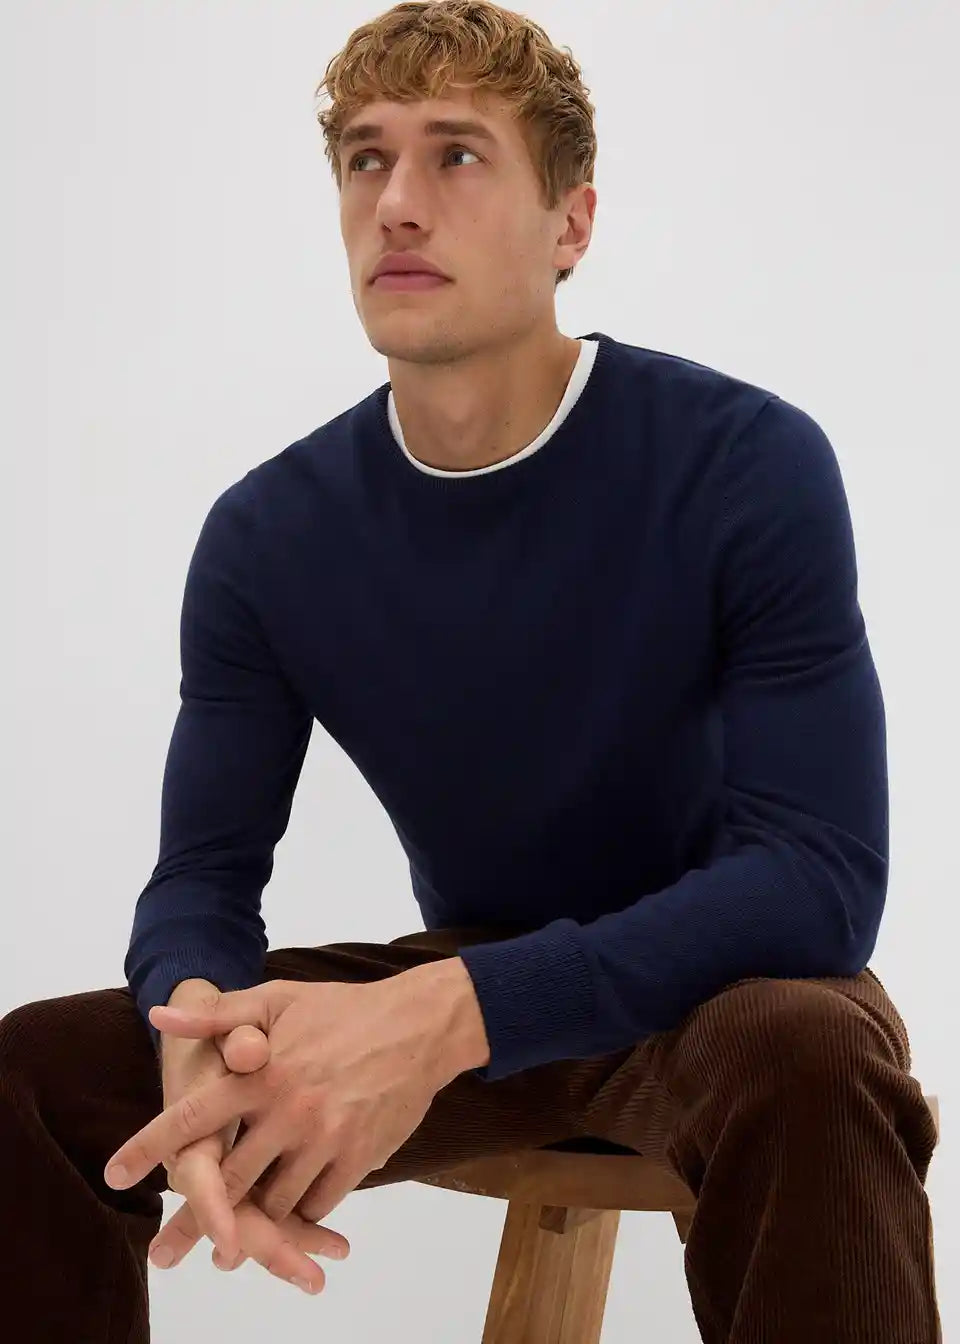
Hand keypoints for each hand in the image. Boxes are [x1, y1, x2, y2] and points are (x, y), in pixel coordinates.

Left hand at [106, 970, 464, 1273]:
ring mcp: (325, 1137)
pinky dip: (301, 1211)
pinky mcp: (359, 1156)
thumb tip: (158, 1016)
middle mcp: (288, 1109)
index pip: (194, 1116)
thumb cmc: (341, 1011)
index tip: (115, 1174)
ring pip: (273, 1201)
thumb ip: (217, 1015)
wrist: (418, 1025)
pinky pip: (317, 1204)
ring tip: (238, 1235)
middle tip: (164, 1251)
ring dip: (255, 1217)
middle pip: (228, 1180)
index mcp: (262, 1072)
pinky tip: (295, 1204)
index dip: (151, 1146)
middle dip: (192, 1222)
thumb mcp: (277, 1000)